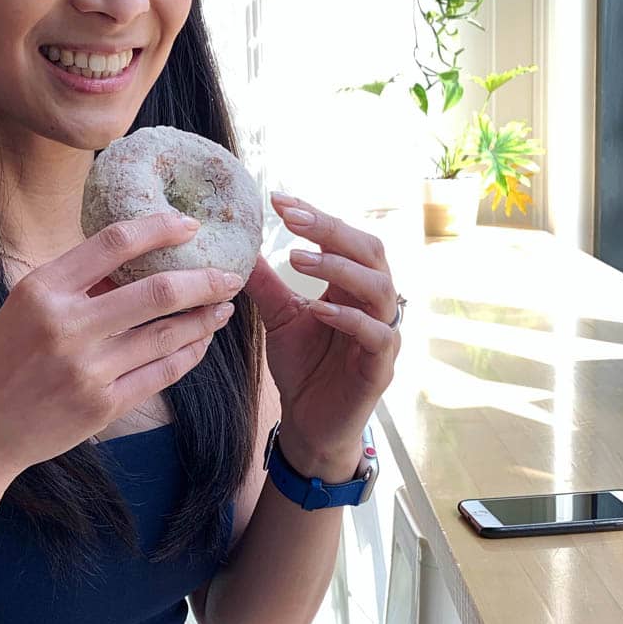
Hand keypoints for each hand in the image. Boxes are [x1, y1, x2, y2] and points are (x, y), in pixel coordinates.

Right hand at [0, 212, 244, 480]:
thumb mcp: (23, 307)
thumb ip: (74, 284)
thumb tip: (138, 260)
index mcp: (42, 289)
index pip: (115, 243)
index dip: (161, 229)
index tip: (191, 226)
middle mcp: (66, 326)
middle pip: (156, 291)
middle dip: (204, 280)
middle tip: (229, 274)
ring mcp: (86, 370)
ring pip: (166, 335)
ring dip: (203, 319)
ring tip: (222, 307)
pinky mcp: (101, 406)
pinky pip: (160, 374)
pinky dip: (187, 355)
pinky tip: (199, 343)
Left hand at [245, 195, 400, 481]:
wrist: (310, 424)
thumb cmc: (303, 367)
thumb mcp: (278, 318)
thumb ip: (267, 284)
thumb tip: (240, 247)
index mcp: (350, 286)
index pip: (342, 238)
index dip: (315, 215)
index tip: (278, 200)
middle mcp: (373, 303)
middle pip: (369, 251)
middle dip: (331, 230)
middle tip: (292, 219)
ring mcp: (382, 333)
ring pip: (378, 287)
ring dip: (339, 268)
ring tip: (298, 258)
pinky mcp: (381, 366)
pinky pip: (377, 334)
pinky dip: (350, 319)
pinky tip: (319, 310)